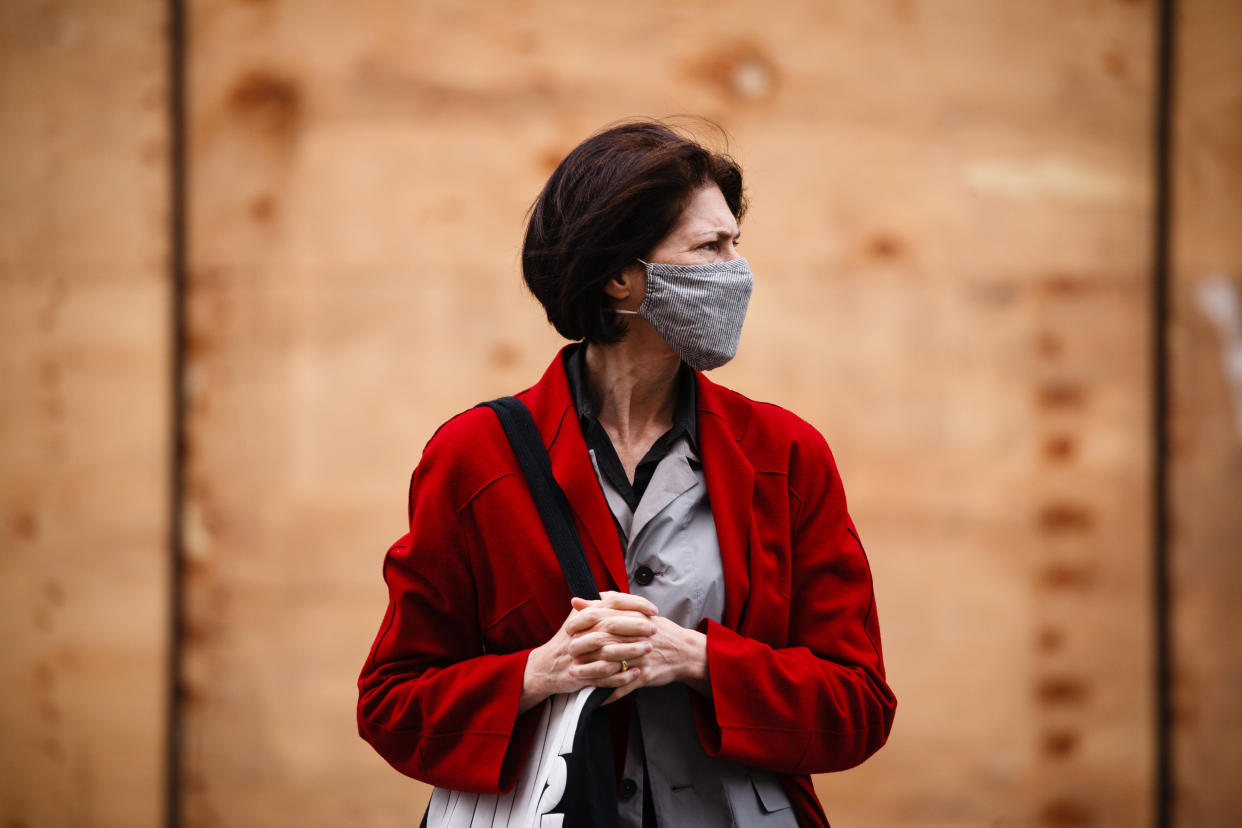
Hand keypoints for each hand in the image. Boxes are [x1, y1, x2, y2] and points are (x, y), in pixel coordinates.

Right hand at [519, 591, 656, 712]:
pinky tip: (637, 672)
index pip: (612, 602)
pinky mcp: (580, 674)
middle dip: (636, 626)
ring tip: (648, 649)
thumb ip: (599, 607)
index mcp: (584, 614)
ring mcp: (580, 654)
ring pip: (608, 650)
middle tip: (654, 629)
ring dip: (631, 650)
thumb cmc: (568, 641)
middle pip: (611, 624)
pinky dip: (622, 675)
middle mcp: (581, 632)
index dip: (635, 604)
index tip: (653, 609)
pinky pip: (603, 675)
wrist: (545, 666)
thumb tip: (624, 597)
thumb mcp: (580, 619)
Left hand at [569, 597, 709, 704]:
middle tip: (568, 652)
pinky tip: (596, 699)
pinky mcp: (646, 675)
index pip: (602, 617)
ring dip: (590, 672)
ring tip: (574, 675)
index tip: (568, 628)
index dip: (583, 623)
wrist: (684, 651)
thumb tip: (577, 600)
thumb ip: (605, 606)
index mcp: (632, 618)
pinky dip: (609, 694)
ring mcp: (640, 657)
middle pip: (603, 640)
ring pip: (611, 665)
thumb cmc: (658, 631)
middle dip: (583, 647)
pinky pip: (624, 687)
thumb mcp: (634, 613)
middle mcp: (636, 636)